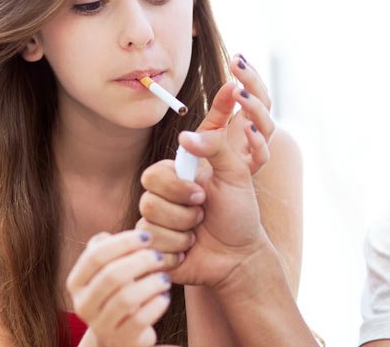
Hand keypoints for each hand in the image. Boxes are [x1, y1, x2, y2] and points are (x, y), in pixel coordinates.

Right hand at [66, 230, 172, 346]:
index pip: (95, 256)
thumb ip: (105, 251)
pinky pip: (140, 320)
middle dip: (140, 261)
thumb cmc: (117, 292)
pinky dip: (156, 304)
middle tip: (159, 256)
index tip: (147, 236)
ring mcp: (100, 326)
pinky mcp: (121, 341)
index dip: (124, 242)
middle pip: (111, 276)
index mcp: (76, 283)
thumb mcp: (107, 270)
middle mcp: (83, 305)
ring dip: (151, 283)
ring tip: (165, 278)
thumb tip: (104, 236)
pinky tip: (164, 296)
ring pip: (126, 299)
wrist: (119, 336)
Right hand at [139, 127, 269, 289]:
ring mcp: (155, 226)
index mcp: (175, 178)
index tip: (202, 195)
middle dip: (183, 213)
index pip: (153, 175)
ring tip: (197, 234)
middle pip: (148, 202)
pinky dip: (177, 252)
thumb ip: (216, 146)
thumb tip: (184, 135)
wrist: (241, 255)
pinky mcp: (154, 251)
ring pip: (149, 227)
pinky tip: (189, 251)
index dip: (177, 187)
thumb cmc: (239, 213)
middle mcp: (161, 200)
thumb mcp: (235, 174)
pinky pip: (152, 250)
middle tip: (203, 214)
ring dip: (182, 233)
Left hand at [196, 54, 274, 173]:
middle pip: (263, 103)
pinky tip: (247, 129)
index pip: (251, 93)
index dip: (248, 75)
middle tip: (236, 64)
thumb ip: (217, 113)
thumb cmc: (205, 168)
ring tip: (238, 93)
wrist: (209, 210)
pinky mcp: (250, 172)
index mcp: (243, 122)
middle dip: (252, 82)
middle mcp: (252, 135)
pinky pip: (260, 156)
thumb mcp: (208, 135)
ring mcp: (254, 152)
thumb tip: (227, 86)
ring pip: (266, 126)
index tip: (237, 57)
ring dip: (254, 107)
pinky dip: (256, 142)